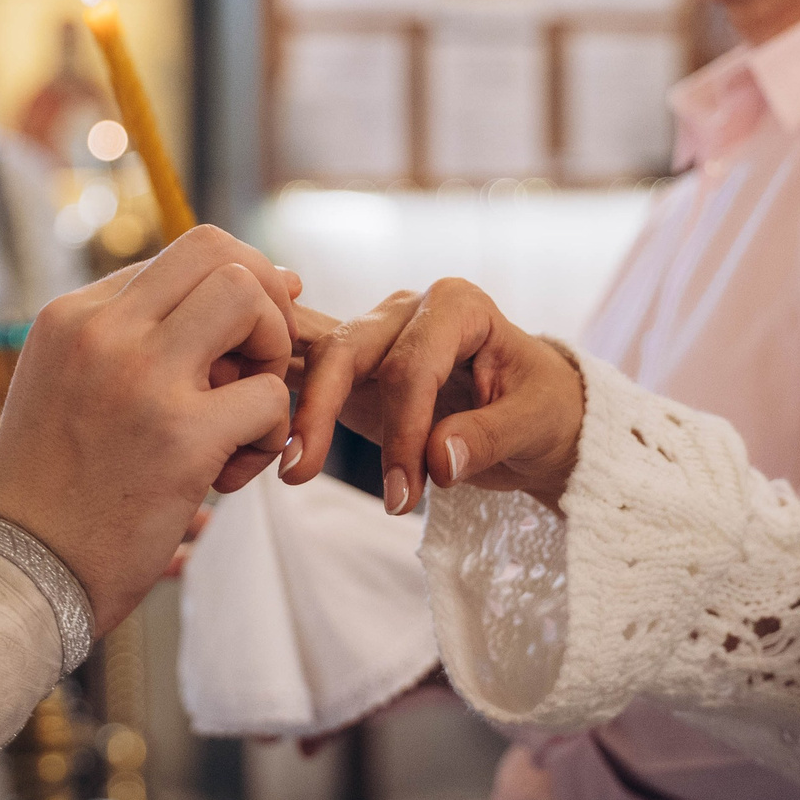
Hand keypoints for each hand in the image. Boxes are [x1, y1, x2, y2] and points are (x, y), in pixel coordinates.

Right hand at [0, 225, 299, 633]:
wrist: (15, 573)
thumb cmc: (53, 488)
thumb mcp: (67, 385)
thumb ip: (132, 339)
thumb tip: (239, 288)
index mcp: (73, 315)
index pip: (183, 253)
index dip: (234, 289)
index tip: (245, 338)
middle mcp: (104, 331)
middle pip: (222, 251)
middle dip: (264, 301)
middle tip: (258, 365)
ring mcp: (142, 379)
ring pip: (251, 300)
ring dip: (272, 357)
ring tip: (242, 417)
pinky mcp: (181, 438)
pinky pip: (270, 398)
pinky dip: (270, 436)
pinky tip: (230, 476)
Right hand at [281, 280, 584, 514]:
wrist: (537, 418)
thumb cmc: (545, 409)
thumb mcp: (537, 424)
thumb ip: (489, 436)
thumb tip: (438, 461)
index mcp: (457, 305)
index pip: (412, 364)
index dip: (403, 429)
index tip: (407, 494)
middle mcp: (407, 311)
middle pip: (348, 349)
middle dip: (324, 412)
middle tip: (305, 476)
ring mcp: (375, 337)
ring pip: (318, 359)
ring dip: (297, 411)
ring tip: (285, 467)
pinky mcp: (356, 372)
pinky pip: (308, 371)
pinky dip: (280, 392)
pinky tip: (254, 422)